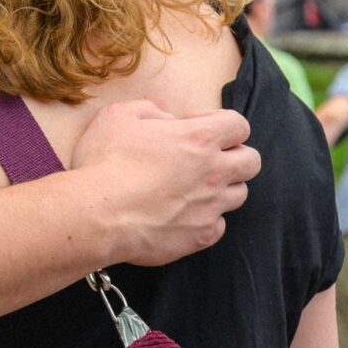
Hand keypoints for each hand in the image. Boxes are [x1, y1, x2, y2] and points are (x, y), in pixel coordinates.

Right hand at [72, 101, 259, 266]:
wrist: (96, 216)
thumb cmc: (105, 163)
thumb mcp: (119, 116)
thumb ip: (151, 111)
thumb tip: (166, 120)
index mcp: (200, 138)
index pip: (239, 125)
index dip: (221, 124)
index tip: (196, 128)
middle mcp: (214, 172)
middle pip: (251, 161)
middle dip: (235, 156)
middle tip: (206, 159)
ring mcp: (210, 207)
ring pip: (239, 195)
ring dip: (222, 189)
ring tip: (194, 190)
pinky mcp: (200, 237)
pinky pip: (219, 227)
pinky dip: (207, 220)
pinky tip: (183, 216)